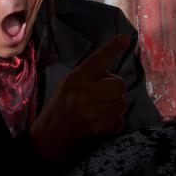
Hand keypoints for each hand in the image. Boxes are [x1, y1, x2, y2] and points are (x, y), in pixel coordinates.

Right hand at [30, 34, 130, 161]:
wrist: (50, 136)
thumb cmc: (61, 105)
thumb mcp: (69, 83)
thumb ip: (89, 76)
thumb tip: (114, 77)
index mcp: (76, 78)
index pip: (97, 59)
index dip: (112, 49)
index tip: (125, 39)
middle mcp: (84, 92)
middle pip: (119, 84)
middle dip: (114, 89)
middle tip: (100, 95)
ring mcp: (92, 111)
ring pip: (121, 103)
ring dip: (114, 106)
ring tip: (97, 110)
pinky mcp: (98, 127)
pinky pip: (120, 120)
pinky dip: (113, 121)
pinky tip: (99, 122)